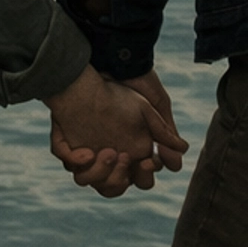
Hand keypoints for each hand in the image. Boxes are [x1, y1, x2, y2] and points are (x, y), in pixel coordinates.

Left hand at [46, 64, 187, 198]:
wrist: (106, 61)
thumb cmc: (130, 85)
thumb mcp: (152, 108)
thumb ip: (164, 132)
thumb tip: (182, 152)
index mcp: (129, 150)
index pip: (137, 177)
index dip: (143, 174)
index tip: (146, 161)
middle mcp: (107, 154)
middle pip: (112, 185)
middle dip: (118, 178)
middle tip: (123, 156)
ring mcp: (85, 148)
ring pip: (87, 178)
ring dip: (98, 173)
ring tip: (108, 152)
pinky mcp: (66, 138)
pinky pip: (66, 157)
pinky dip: (74, 160)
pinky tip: (86, 151)